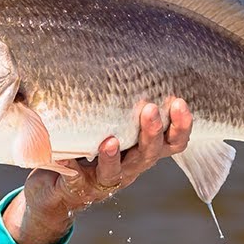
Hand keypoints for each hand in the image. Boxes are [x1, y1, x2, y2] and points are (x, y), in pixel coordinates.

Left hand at [2, 98, 193, 243]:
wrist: (62, 190)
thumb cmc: (94, 146)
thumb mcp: (114, 123)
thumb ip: (122, 101)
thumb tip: (127, 53)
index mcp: (144, 150)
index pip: (173, 142)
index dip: (181, 126)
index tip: (180, 102)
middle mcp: (131, 166)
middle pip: (149, 154)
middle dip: (152, 132)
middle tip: (151, 109)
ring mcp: (106, 178)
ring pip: (117, 170)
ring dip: (114, 154)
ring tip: (111, 139)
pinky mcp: (80, 186)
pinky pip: (76, 176)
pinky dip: (71, 165)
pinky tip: (64, 154)